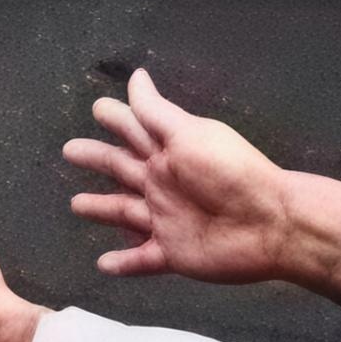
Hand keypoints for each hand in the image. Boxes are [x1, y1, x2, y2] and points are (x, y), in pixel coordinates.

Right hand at [60, 69, 323, 286]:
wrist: (269, 223)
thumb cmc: (230, 172)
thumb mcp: (189, 135)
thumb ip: (155, 112)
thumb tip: (136, 76)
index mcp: (168, 151)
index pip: (134, 129)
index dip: (115, 118)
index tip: (98, 108)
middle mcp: (163, 183)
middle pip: (120, 168)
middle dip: (96, 159)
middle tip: (70, 150)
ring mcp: (166, 219)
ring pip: (124, 212)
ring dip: (102, 209)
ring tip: (76, 205)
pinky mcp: (172, 253)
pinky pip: (141, 260)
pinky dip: (122, 263)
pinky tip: (102, 265)